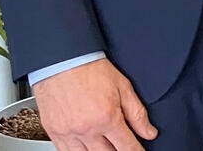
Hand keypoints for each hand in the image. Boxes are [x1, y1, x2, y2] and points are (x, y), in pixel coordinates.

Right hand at [33, 57, 155, 150]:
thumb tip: (148, 132)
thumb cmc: (90, 69)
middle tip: (122, 145)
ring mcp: (68, 133)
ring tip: (107, 146)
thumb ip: (137, 113)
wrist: (62, 60)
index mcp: (106, 118)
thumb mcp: (123, 86)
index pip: (127, 147)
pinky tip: (86, 147)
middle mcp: (87, 129)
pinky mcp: (54, 132)